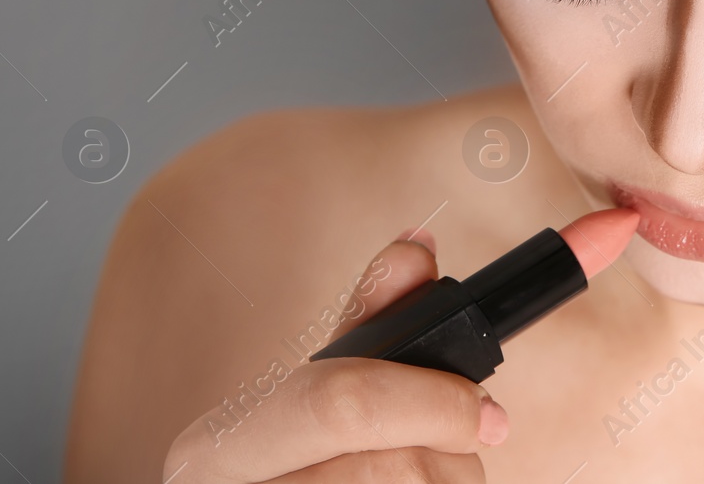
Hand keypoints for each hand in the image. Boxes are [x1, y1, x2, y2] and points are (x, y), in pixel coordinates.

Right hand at [160, 229, 508, 482]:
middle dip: (446, 455)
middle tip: (458, 451)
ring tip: (420, 479)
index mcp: (215, 448)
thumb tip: (416, 245)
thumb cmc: (296, 472)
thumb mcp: (318, 395)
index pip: (344, 403)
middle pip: (395, 467)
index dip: (432, 402)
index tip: (488, 415)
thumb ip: (371, 320)